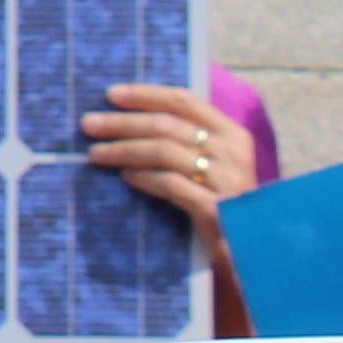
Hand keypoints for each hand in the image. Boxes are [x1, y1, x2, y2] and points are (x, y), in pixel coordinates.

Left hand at [82, 81, 256, 230]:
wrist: (253, 248)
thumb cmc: (224, 201)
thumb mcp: (214, 164)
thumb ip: (185, 141)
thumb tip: (129, 118)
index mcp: (233, 134)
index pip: (184, 101)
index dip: (146, 94)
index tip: (111, 94)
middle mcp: (233, 152)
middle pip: (166, 125)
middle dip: (122, 122)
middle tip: (89, 124)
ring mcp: (227, 181)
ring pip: (164, 152)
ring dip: (124, 149)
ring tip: (96, 154)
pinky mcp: (216, 209)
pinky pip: (171, 184)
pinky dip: (144, 177)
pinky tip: (126, 176)